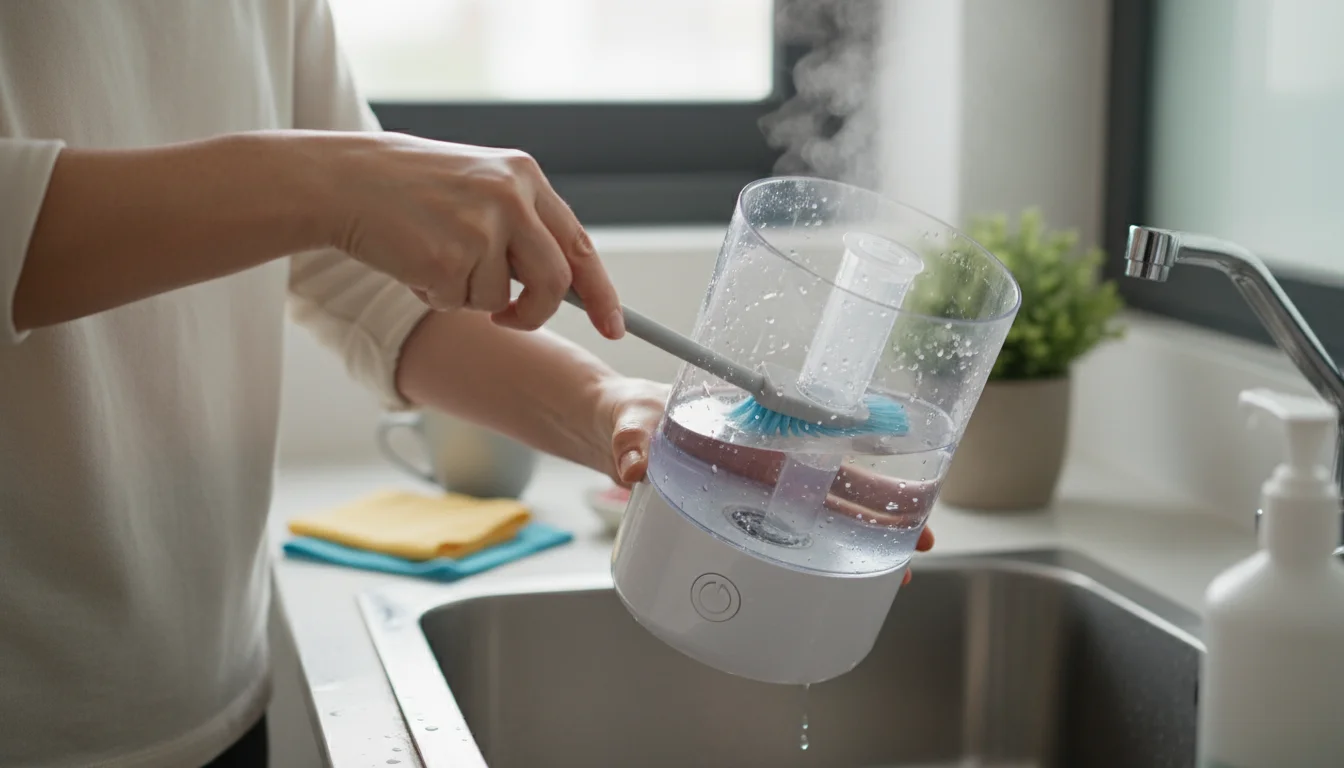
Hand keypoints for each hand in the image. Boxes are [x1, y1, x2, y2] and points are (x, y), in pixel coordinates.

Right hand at [305, 131, 623, 337]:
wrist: (342, 180)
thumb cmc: (408, 188)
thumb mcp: (478, 186)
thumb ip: (520, 225)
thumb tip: (562, 284)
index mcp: (524, 176)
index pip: (580, 245)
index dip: (602, 293)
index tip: (616, 327)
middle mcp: (512, 197)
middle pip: (555, 282)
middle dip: (535, 314)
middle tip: (507, 319)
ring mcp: (481, 227)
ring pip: (501, 300)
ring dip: (468, 297)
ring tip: (433, 260)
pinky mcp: (448, 257)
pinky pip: (458, 303)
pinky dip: (435, 296)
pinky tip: (411, 260)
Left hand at [591, 381, 933, 584]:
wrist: (612, 425)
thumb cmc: (631, 413)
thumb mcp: (631, 421)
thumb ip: (631, 441)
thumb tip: (634, 466)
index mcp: (753, 435)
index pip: (824, 446)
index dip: (864, 465)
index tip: (906, 487)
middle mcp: (763, 463)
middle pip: (837, 486)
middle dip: (883, 513)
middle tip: (923, 542)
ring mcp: (753, 491)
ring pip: (818, 515)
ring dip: (856, 541)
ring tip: (893, 574)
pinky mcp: (734, 512)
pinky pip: (782, 535)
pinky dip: (809, 557)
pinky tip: (830, 581)